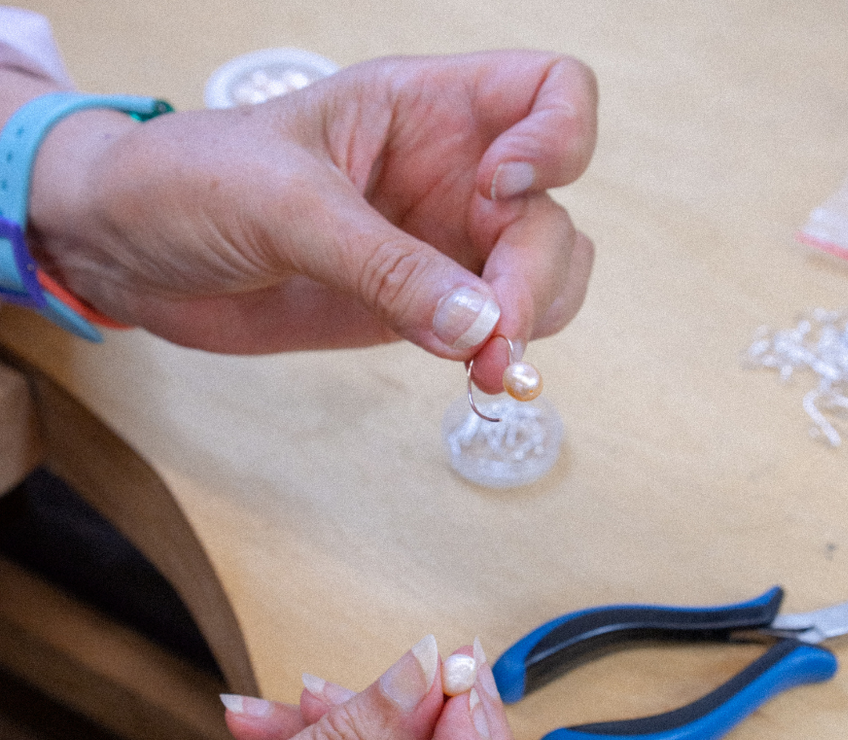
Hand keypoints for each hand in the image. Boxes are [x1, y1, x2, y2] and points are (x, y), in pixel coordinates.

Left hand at [27, 52, 597, 389]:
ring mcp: (438, 245)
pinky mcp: (418, 307)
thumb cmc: (188, 183)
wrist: (130, 252)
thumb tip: (481, 326)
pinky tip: (476, 375)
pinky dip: (501, 354)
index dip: (556, 141)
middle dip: (534, 275)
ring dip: (533, 321)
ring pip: (542, 274)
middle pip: (550, 211)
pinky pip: (493, 328)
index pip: (549, 94)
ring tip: (486, 367)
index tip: (501, 193)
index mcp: (423, 110)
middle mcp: (449, 174)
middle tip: (494, 335)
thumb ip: (384, 264)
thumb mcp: (285, 205)